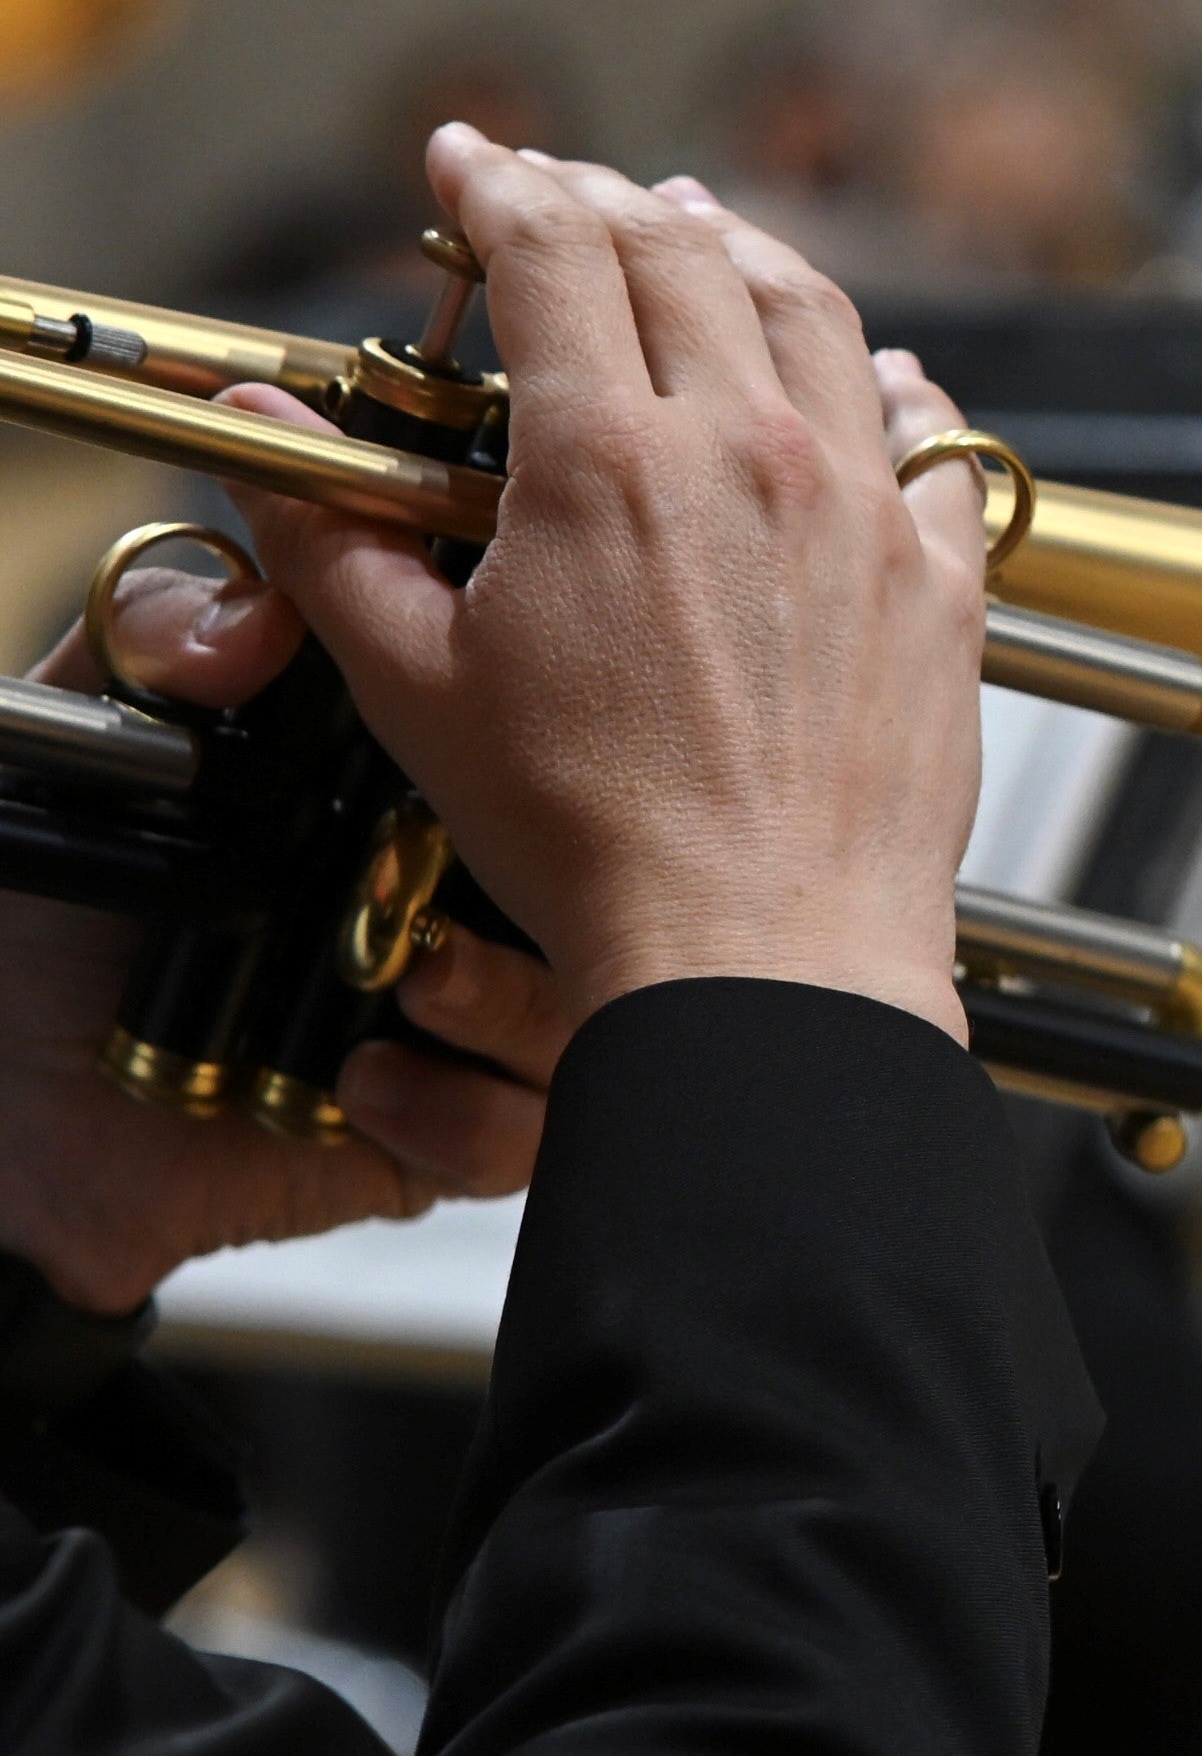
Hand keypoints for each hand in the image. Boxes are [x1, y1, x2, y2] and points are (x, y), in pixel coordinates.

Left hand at [0, 572, 569, 1313]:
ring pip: (586, 1003)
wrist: (7, 1131)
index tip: (504, 745)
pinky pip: (534, 1128)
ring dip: (513, 1000)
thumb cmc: (33, 940)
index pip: (523, 752)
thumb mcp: (75, 753)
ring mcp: (462, 1023)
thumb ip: (150, 643)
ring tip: (417, 989)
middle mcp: (445, 900)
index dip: (538, 748)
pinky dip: (467, 1113)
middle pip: (590, 879)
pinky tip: (364, 1090)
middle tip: (457, 889)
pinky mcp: (454, 1136)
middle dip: (558, 886)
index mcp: (391, 796)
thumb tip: (266, 618)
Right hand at [233, 127, 986, 1038]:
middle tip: (573, 184)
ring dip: (750, 251)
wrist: (763, 947)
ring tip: (708, 228)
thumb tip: (281, 441)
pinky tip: (880, 378)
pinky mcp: (943, 575)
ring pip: (819, 316)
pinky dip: (896, 384)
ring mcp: (864, 507)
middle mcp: (753, 453)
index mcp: (611, 461)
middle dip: (612, 194)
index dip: (496, 181)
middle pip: (686, 254)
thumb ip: (337, 542)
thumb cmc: (599, 840)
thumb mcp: (418, 687)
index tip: (467, 157)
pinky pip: (932, 437)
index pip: (550, 251)